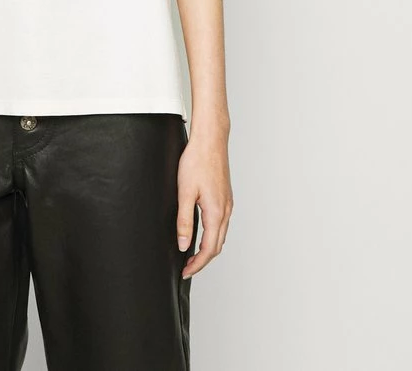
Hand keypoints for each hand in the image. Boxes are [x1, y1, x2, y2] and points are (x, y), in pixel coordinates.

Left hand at [176, 126, 233, 278]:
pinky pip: (221, 223)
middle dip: (203, 260)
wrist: (210, 140)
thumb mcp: (185, 192)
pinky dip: (212, 234)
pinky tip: (202, 233)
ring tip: (192, 254)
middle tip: (187, 267)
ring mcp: (228, 203)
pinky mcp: (225, 197)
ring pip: (220, 235)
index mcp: (216, 212)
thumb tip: (184, 245)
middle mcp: (226, 211)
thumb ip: (184, 220)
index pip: (209, 249)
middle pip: (217, 245)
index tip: (185, 272)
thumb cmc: (197, 161)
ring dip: (208, 248)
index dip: (197, 264)